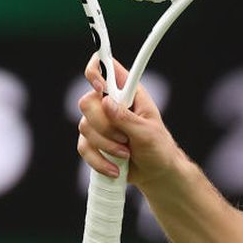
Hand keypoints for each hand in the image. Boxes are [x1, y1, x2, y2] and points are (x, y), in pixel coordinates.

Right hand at [76, 55, 184, 190]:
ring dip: (105, 145)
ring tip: (126, 153)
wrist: (156, 173)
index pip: (108, 68)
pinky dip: (98, 160)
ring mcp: (100, 123)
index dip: (97, 69)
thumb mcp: (147, 133)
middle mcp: (112, 104)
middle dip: (104, 125)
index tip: (100, 87)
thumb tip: (105, 102)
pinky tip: (115, 168)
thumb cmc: (158, 148)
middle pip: (87, 102)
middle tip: (125, 138)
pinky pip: (83, 147)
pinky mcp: (93, 142)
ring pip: (84, 127)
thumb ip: (126, 118)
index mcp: (130, 94)